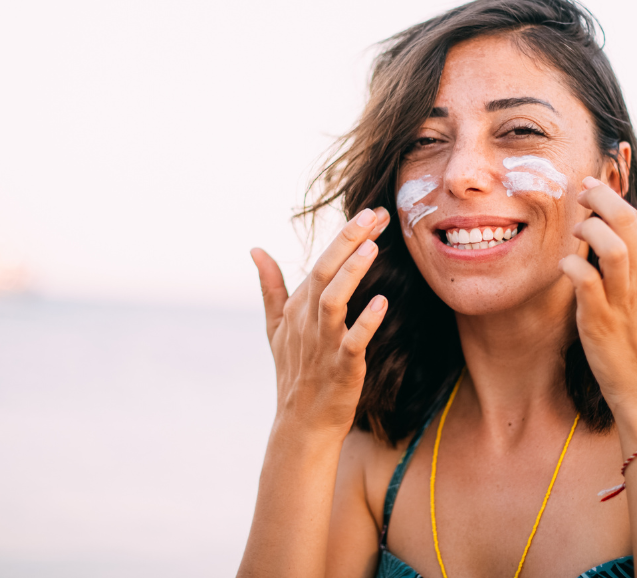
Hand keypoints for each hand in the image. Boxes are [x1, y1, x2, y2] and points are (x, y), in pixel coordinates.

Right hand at [250, 207, 391, 436]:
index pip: (322, 261)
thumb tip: (255, 249)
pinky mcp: (340, 368)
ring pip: (332, 301)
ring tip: (371, 248)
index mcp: (297, 307)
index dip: (346, 235)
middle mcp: (307, 320)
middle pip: (324, 272)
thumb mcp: (276, 327)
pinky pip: (352, 342)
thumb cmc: (294, 372)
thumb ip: (270, 286)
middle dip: (347, 240)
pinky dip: (365, 322)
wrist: (301, 424)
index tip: (373, 212)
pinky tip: (381, 303)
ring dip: (351, 273)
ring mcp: (322, 344)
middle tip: (373, 214)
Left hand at [558, 176, 636, 420]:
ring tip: (577, 228)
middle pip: (624, 222)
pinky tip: (566, 263)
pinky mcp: (598, 319)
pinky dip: (572, 264)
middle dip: (599, 197)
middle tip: (582, 191)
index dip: (615, 201)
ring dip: (588, 228)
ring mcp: (623, 299)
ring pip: (608, 245)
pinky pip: (584, 279)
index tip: (595, 190)